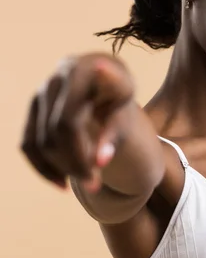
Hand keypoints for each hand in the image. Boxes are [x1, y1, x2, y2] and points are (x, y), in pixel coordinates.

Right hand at [20, 53, 133, 192]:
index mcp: (81, 73)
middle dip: (74, 163)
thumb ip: (114, 132)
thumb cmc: (117, 95)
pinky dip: (44, 168)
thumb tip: (101, 162)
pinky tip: (63, 182)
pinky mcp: (32, 109)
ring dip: (61, 168)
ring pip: (40, 142)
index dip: (76, 148)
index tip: (93, 166)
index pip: (69, 120)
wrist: (102, 79)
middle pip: (54, 133)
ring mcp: (39, 94)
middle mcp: (54, 81)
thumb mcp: (124, 109)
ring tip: (88, 181)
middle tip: (96, 184)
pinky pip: (28, 144)